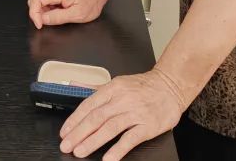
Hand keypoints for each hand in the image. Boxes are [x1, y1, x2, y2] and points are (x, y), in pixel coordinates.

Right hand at [27, 0, 110, 28]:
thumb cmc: (90, 2)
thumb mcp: (77, 15)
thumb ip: (58, 17)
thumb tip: (42, 19)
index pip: (36, 0)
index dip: (34, 14)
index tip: (40, 24)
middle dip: (37, 13)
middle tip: (48, 22)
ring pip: (39, 0)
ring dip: (43, 11)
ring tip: (57, 15)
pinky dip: (47, 8)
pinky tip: (58, 11)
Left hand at [58, 68, 187, 160]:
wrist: (171, 86)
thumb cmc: (144, 87)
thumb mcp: (120, 82)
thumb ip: (99, 90)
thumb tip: (75, 89)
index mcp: (113, 88)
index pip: (89, 105)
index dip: (74, 120)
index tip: (64, 132)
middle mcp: (122, 99)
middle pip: (96, 117)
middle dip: (78, 133)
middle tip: (66, 145)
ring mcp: (135, 113)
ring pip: (110, 128)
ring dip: (92, 141)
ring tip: (80, 152)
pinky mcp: (148, 126)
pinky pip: (130, 139)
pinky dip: (118, 149)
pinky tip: (108, 158)